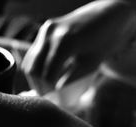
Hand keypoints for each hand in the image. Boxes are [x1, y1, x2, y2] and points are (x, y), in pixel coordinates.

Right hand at [21, 0, 135, 93]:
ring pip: (29, 63)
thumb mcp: (90, 64)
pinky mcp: (43, 32)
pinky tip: (43, 78)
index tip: (54, 101)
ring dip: (34, 79)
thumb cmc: (103, 42)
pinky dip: (34, 69)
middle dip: (39, 86)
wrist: (106, 17)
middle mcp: (50, 33)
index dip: (49, 91)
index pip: (47, 74)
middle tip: (48, 98)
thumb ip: (72, 79)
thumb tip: (56, 96)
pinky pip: (31, 55)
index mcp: (65, 42)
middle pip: (34, 69)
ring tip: (45, 90)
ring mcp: (45, 31)